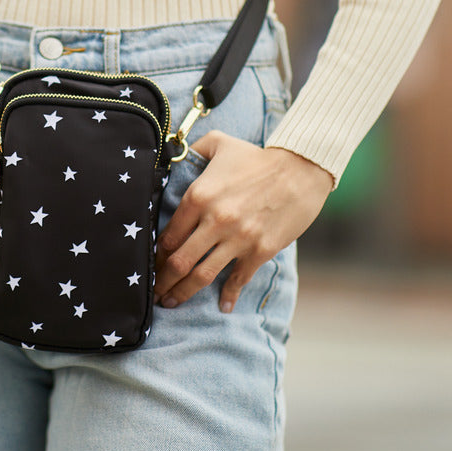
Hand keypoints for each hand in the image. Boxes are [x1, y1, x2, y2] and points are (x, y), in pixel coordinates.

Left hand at [154, 131, 333, 312]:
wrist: (301, 169)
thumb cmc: (258, 157)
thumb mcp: (220, 144)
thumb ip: (193, 149)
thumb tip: (176, 153)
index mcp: (198, 196)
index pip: (168, 236)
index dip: (155, 256)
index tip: (150, 266)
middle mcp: (214, 220)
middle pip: (178, 262)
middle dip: (162, 281)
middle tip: (154, 293)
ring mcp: (238, 238)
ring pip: (201, 275)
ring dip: (183, 292)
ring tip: (172, 303)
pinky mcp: (260, 250)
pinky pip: (238, 279)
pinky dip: (228, 295)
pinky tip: (223, 306)